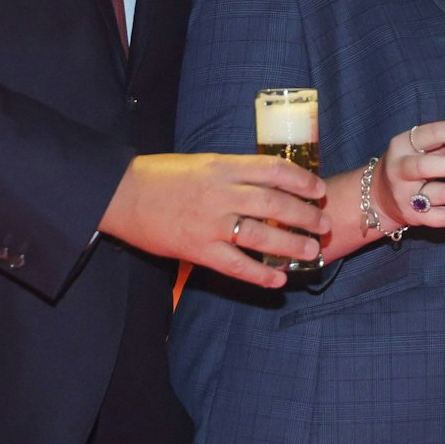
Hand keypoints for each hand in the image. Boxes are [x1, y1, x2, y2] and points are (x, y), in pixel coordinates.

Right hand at [100, 151, 329, 287]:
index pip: (273, 169)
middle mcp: (220, 193)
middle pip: (274, 202)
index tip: (319, 189)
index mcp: (222, 167)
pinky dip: (260, 274)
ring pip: (261, 234)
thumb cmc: (161, 176)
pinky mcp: (197, 249)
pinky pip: (236, 265)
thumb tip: (269, 184)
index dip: (302, 179)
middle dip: (305, 214)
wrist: (120, 194)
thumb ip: (233, 173)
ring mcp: (210, 223)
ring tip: (312, 250)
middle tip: (324, 223)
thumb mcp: (202, 163)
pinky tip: (278, 280)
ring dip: (291, 244)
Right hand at [368, 121, 444, 230]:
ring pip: (439, 195)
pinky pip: (444, 219)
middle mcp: (400, 169)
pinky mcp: (415, 218)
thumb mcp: (424, 147)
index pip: (435, 133)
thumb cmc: (412, 163)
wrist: (380, 196)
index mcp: (403, 143)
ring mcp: (406, 196)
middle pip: (428, 167)